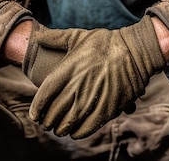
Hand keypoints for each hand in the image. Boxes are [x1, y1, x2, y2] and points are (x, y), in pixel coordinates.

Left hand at [29, 15, 165, 138]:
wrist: (134, 51)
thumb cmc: (105, 42)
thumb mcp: (78, 35)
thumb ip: (56, 38)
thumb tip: (36, 38)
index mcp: (69, 68)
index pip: (45, 93)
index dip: (37, 107)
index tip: (34, 114)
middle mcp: (78, 85)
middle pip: (54, 111)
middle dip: (47, 121)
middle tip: (46, 123)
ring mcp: (92, 99)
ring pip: (68, 123)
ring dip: (60, 129)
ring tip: (58, 129)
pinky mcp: (107, 109)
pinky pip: (86, 128)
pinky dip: (77, 133)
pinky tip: (74, 132)